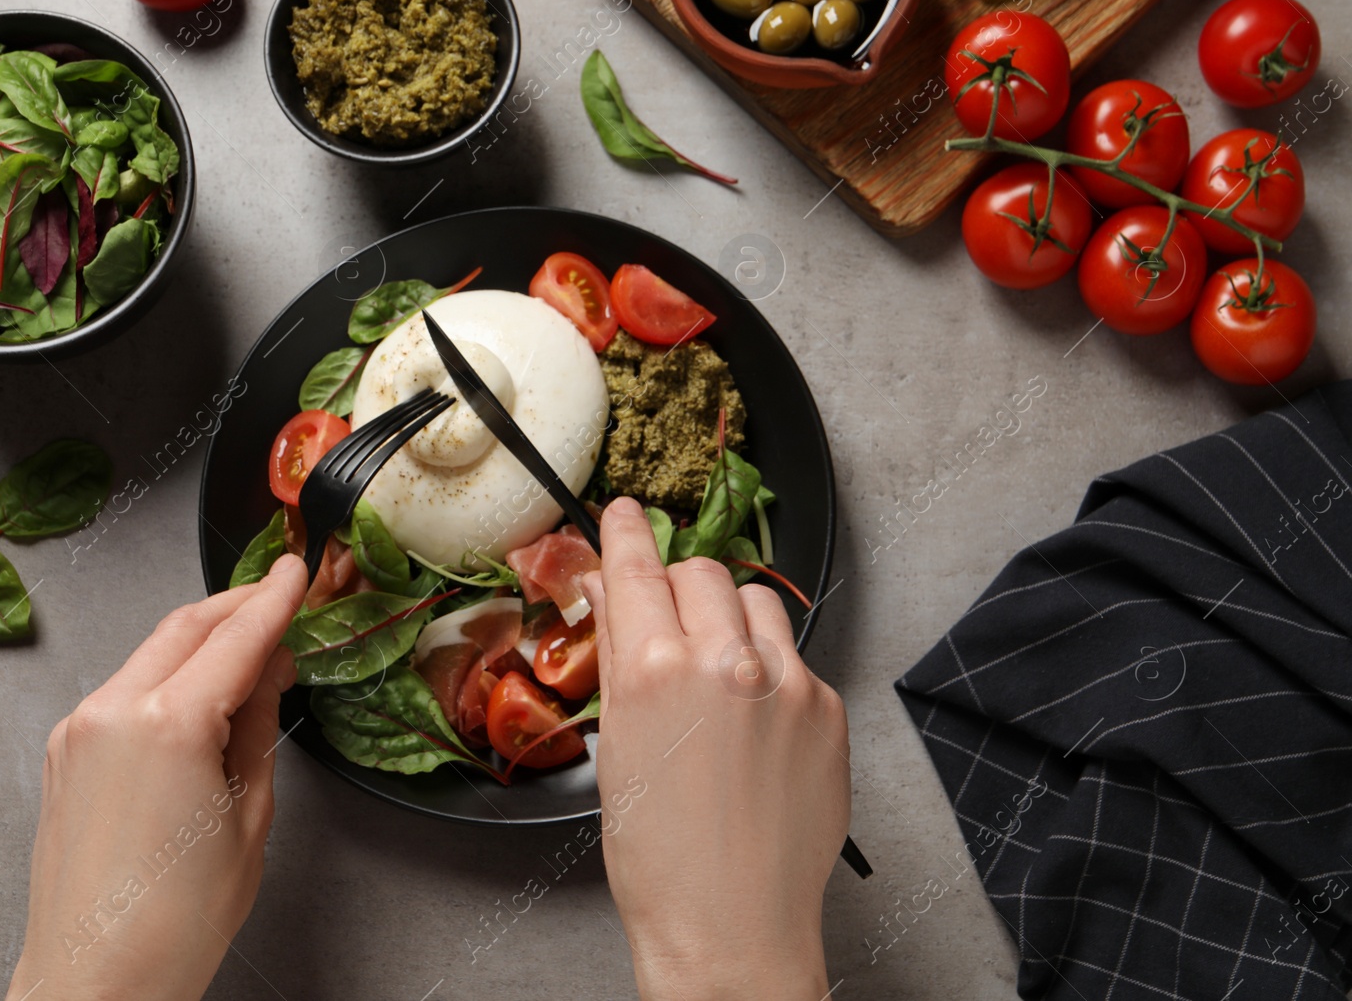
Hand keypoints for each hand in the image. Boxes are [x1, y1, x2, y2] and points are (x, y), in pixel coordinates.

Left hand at [6, 555, 308, 1000]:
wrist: (92, 982)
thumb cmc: (172, 924)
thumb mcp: (248, 819)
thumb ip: (256, 729)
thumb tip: (267, 675)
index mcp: (167, 726)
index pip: (235, 638)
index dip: (274, 599)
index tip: (295, 569)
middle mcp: (111, 713)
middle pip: (185, 626)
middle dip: (237, 605)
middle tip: (279, 596)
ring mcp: (79, 730)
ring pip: (152, 653)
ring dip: (201, 639)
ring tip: (251, 653)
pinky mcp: (64, 752)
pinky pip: (125, 689)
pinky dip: (168, 675)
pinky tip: (200, 693)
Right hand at [586, 498, 850, 1000]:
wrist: (732, 926)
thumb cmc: (661, 857)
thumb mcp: (617, 747)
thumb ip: (617, 656)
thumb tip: (611, 593)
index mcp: (654, 671)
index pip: (637, 566)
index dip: (627, 532)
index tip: (627, 513)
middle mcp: (725, 664)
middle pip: (701, 573)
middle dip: (679, 588)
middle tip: (669, 624)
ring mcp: (786, 684)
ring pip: (756, 602)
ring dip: (731, 621)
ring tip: (718, 678)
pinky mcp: (828, 708)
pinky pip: (794, 657)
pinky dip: (771, 672)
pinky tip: (753, 725)